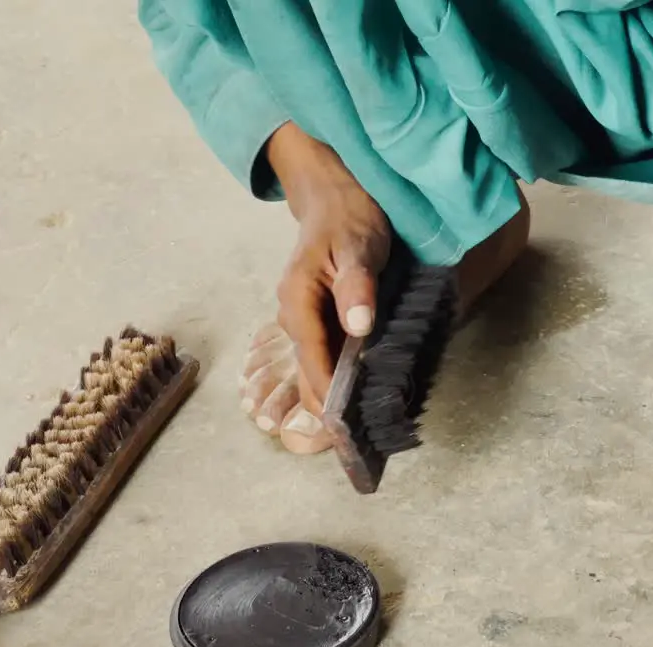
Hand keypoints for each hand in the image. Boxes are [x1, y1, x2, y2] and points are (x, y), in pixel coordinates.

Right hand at [267, 123, 390, 416]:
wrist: (336, 193)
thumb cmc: (350, 218)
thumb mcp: (360, 247)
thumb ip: (357, 287)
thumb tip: (358, 327)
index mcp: (297, 300)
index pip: (312, 359)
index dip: (327, 397)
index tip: (342, 430)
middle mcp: (293, 314)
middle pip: (309, 371)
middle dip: (327, 408)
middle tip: (352, 446)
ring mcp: (302, 318)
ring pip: (315, 366)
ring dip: (333, 396)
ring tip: (356, 433)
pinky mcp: (317, 318)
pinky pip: (324, 354)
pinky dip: (338, 376)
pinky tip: (356, 396)